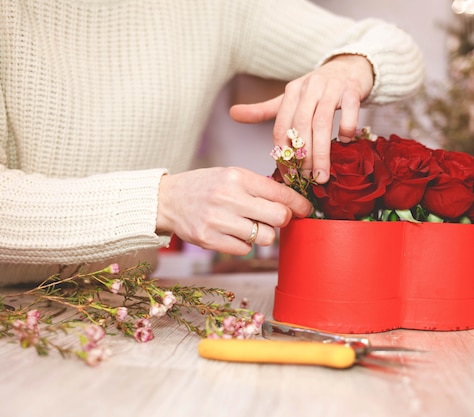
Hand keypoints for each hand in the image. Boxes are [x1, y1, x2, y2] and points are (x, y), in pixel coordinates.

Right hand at [156, 167, 312, 254]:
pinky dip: (244, 244)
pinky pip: (245, 250)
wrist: (167, 200)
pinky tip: (233, 233)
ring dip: (263, 234)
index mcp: (237, 177)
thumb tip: (292, 202)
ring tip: (249, 225)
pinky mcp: (209, 240)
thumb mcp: (231, 175)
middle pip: (278, 217)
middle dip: (283, 220)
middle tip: (275, 218)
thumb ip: (258, 187)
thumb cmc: (205, 186)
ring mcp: (218, 220)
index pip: (280, 193)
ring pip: (265, 238)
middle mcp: (228, 198)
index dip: (299, 204)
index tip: (306, 209)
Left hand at [230, 54, 373, 183]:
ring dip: (322, 152)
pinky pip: (349, 110)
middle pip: (300, 126)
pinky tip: (345, 142)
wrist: (350, 65)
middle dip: (302, 158)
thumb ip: (263, 110)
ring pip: (322, 122)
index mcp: (291, 92)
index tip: (288, 177)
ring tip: (323, 175)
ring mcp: (331, 87)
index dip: (282, 154)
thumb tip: (232, 113)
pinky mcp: (352, 89)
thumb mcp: (290, 97)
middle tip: (307, 181)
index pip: (281, 127)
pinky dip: (346, 128)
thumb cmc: (318, 88)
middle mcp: (309, 88)